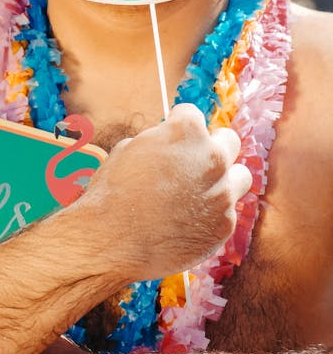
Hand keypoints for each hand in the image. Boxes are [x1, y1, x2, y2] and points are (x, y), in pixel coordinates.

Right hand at [72, 103, 250, 283]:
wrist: (112, 239)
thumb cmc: (113, 191)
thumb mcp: (129, 148)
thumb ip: (160, 141)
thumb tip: (168, 146)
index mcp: (187, 130)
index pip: (192, 114)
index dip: (176, 125)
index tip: (171, 138)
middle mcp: (212, 156)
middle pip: (228, 140)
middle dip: (211, 147)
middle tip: (192, 163)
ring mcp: (222, 192)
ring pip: (240, 176)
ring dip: (224, 180)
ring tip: (200, 192)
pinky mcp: (224, 225)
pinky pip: (227, 212)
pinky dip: (212, 214)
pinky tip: (189, 221)